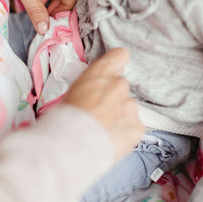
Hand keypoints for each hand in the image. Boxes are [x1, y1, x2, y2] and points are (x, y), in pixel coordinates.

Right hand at [63, 48, 144, 162]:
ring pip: (128, 109)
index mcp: (100, 73)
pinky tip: (110, 140)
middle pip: (121, 87)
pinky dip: (125, 134)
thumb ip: (91, 86)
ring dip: (119, 117)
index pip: (120, 55)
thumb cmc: (64, 119)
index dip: (117, 63)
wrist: (70, 147)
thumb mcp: (73, 92)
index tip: (114, 71)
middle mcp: (119, 85)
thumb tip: (93, 92)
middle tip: (98, 113)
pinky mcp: (137, 127)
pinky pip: (134, 128)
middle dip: (113, 98)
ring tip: (102, 131)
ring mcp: (130, 106)